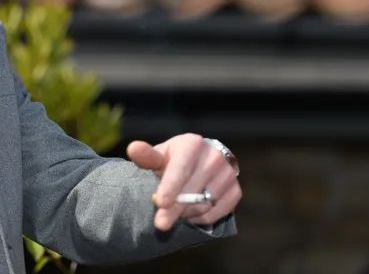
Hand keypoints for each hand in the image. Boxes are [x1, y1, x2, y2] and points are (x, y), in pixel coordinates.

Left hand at [127, 134, 241, 230]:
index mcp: (193, 144)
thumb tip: (133, 149)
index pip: (181, 168)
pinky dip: (201, 218)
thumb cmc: (173, 160)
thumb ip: (146, 156)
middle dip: (174, 209)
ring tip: (174, 210)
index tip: (160, 202)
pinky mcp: (236, 190)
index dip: (171, 186)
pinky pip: (218, 212)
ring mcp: (228, 173)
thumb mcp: (159, 156)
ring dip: (186, 213)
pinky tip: (189, 214)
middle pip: (192, 189)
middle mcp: (214, 156)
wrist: (199, 161)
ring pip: (204, 203)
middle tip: (160, 224)